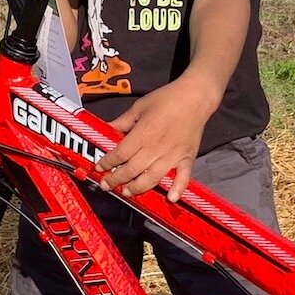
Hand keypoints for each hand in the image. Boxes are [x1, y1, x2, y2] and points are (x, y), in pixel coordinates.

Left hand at [95, 80, 212, 201]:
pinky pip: (183, 177)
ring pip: (152, 178)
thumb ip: (122, 121)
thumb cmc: (167, 98)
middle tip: (106, 185)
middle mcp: (157, 147)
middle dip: (116, 180)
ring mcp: (173, 155)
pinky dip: (178, 188)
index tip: (99, 168)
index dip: (107, 162)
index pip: (120, 154)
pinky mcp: (187, 158)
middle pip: (133, 169)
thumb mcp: (139, 107)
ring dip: (138, 188)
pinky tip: (171, 198)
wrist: (195, 97)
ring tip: (127, 192)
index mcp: (143, 133)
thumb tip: (106, 128)